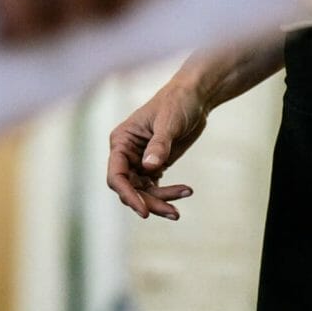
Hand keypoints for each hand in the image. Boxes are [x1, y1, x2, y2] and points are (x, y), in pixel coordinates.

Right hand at [107, 82, 207, 219]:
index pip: (116, 175)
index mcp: (122, 141)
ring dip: (162, 201)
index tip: (144, 211)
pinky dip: (169, 194)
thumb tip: (149, 167)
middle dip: (150, 202)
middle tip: (173, 212)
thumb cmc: (178, 103)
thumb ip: (159, 145)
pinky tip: (186, 191)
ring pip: (144, 192)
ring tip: (182, 205)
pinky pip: (156, 188)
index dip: (128, 194)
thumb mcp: (169, 122)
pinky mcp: (155, 166)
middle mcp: (127, 153)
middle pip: (131, 188)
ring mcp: (140, 161)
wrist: (195, 98)